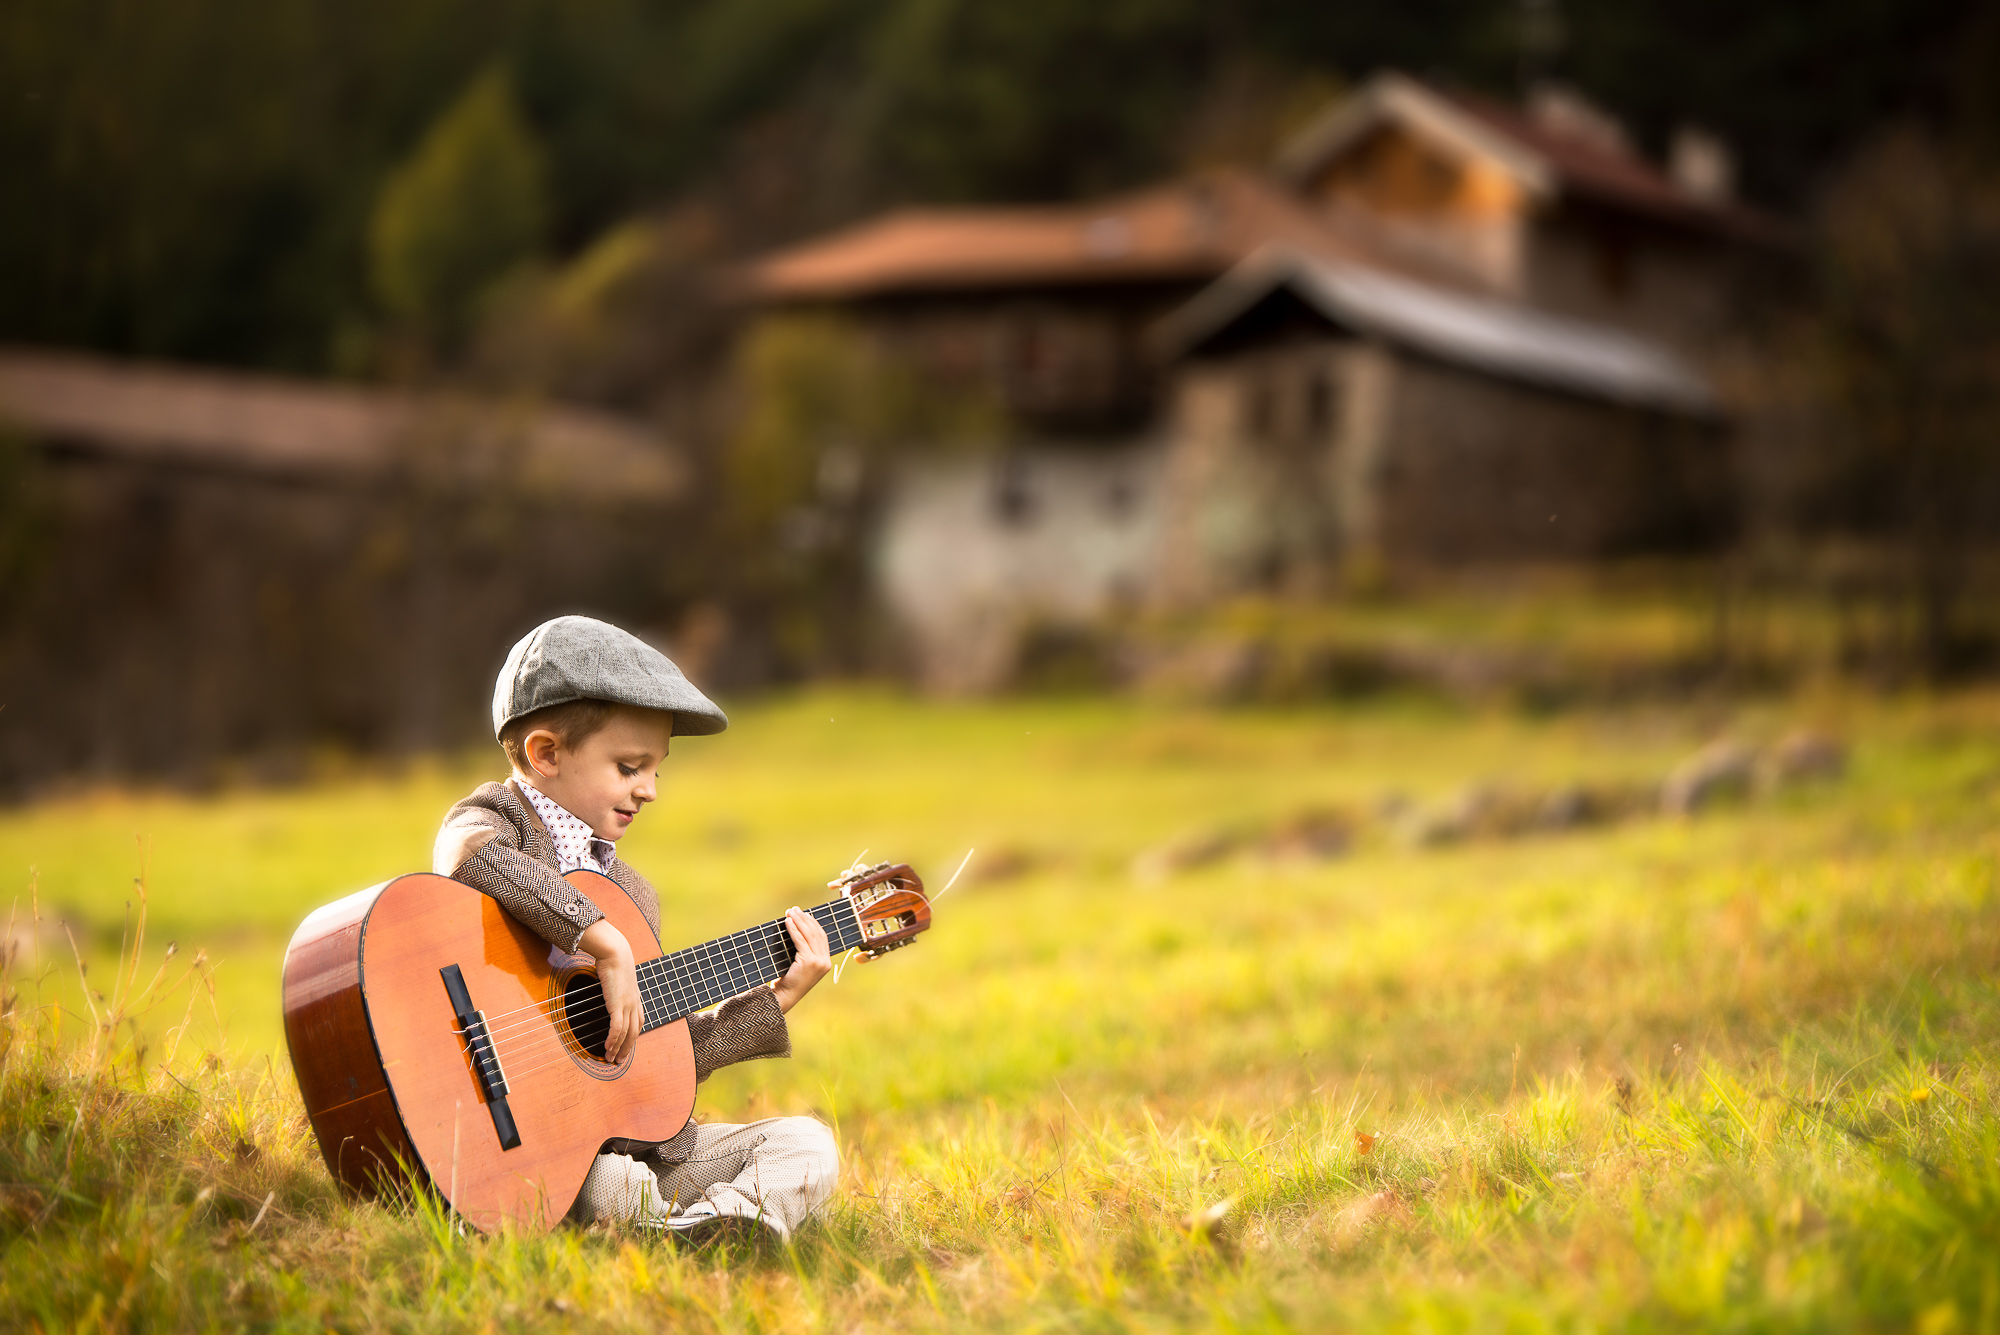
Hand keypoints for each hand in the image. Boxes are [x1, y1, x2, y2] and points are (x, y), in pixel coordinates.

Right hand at [577, 920, 643, 1063]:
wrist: (615, 952)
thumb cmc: (613, 961)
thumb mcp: (617, 977)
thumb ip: (614, 986)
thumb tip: (607, 986)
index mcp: (635, 998)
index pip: (638, 1023)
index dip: (632, 1038)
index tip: (625, 1048)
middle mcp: (634, 1004)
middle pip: (634, 1032)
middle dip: (626, 1048)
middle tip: (619, 1061)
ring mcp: (628, 1005)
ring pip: (626, 1033)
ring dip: (618, 1048)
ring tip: (610, 1058)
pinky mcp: (618, 1004)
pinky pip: (617, 1027)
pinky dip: (613, 1039)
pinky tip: (608, 1047)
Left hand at [772, 906, 830, 1013]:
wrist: (783, 997)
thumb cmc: (787, 982)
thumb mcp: (799, 965)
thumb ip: (803, 951)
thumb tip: (795, 928)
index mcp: (825, 962)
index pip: (822, 937)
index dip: (813, 923)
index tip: (803, 914)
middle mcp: (824, 961)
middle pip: (816, 933)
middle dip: (805, 919)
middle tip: (794, 909)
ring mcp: (818, 962)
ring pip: (809, 935)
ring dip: (799, 921)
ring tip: (790, 912)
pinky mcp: (809, 961)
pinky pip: (800, 940)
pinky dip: (794, 929)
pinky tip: (787, 922)